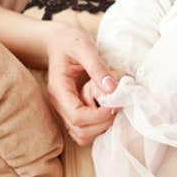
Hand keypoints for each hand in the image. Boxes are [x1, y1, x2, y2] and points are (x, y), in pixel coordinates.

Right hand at [45, 22, 119, 145]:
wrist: (58, 41)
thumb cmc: (70, 41)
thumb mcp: (84, 47)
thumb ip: (98, 67)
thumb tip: (112, 88)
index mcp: (59, 89)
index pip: (77, 116)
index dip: (99, 116)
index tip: (115, 103)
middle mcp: (60, 104)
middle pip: (80, 131)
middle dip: (102, 123)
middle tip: (117, 105)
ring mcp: (65, 109)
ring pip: (82, 135)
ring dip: (101, 127)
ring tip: (112, 107)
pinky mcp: (73, 109)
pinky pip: (85, 129)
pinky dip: (98, 125)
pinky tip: (107, 107)